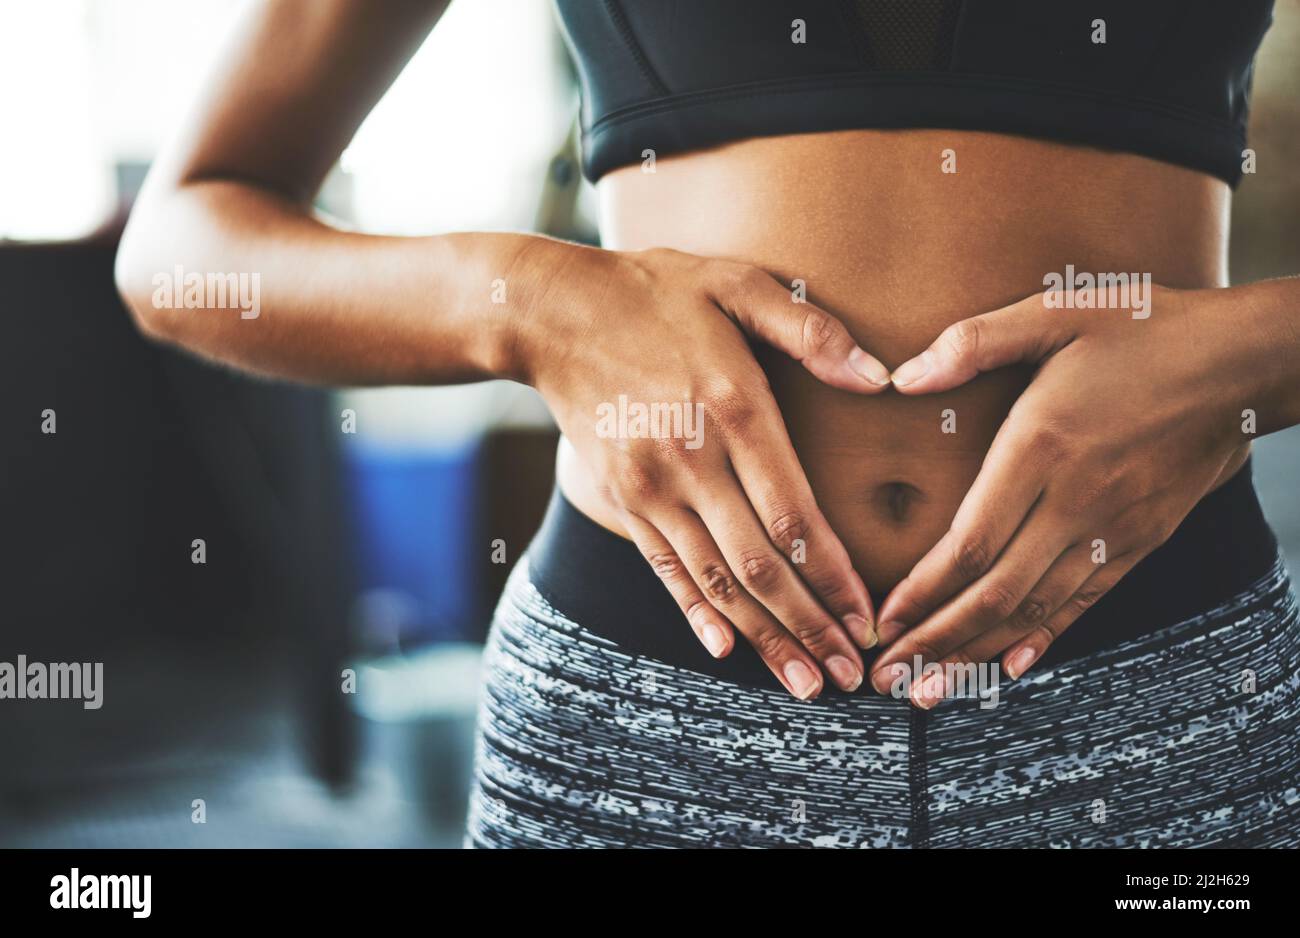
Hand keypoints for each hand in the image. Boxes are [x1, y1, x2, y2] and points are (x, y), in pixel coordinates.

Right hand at [515, 241, 890, 697]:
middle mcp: (691, 460)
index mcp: (733, 409)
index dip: (835, 578)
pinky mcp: (622, 498)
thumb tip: (881, 377)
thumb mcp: (736, 283)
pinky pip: (664, 569)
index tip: (870, 620)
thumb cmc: (656, 292)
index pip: (795, 515)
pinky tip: (727, 650)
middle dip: (810, 629)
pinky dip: (696, 614)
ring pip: (713, 581)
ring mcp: (649, 487)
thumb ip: (810, 330)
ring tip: (806, 686)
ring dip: (763, 639)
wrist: (551, 313)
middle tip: (852, 678)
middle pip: (759, 566)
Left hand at [869, 284, 1251, 704]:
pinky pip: (1085, 602)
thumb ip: (973, 342)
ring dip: (977, 654)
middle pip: (994, 593)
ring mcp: (1113, 528)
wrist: (1245, 362)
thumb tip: (900, 377)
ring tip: (930, 691)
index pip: (968, 544)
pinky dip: (1043, 638)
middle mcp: (1075, 502)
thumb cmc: (1145, 328)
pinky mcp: (1141, 540)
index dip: (921, 593)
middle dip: (935, 642)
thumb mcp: (1056, 310)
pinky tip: (1009, 666)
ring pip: (1035, 609)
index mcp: (1042, 448)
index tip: (881, 623)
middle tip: (888, 680)